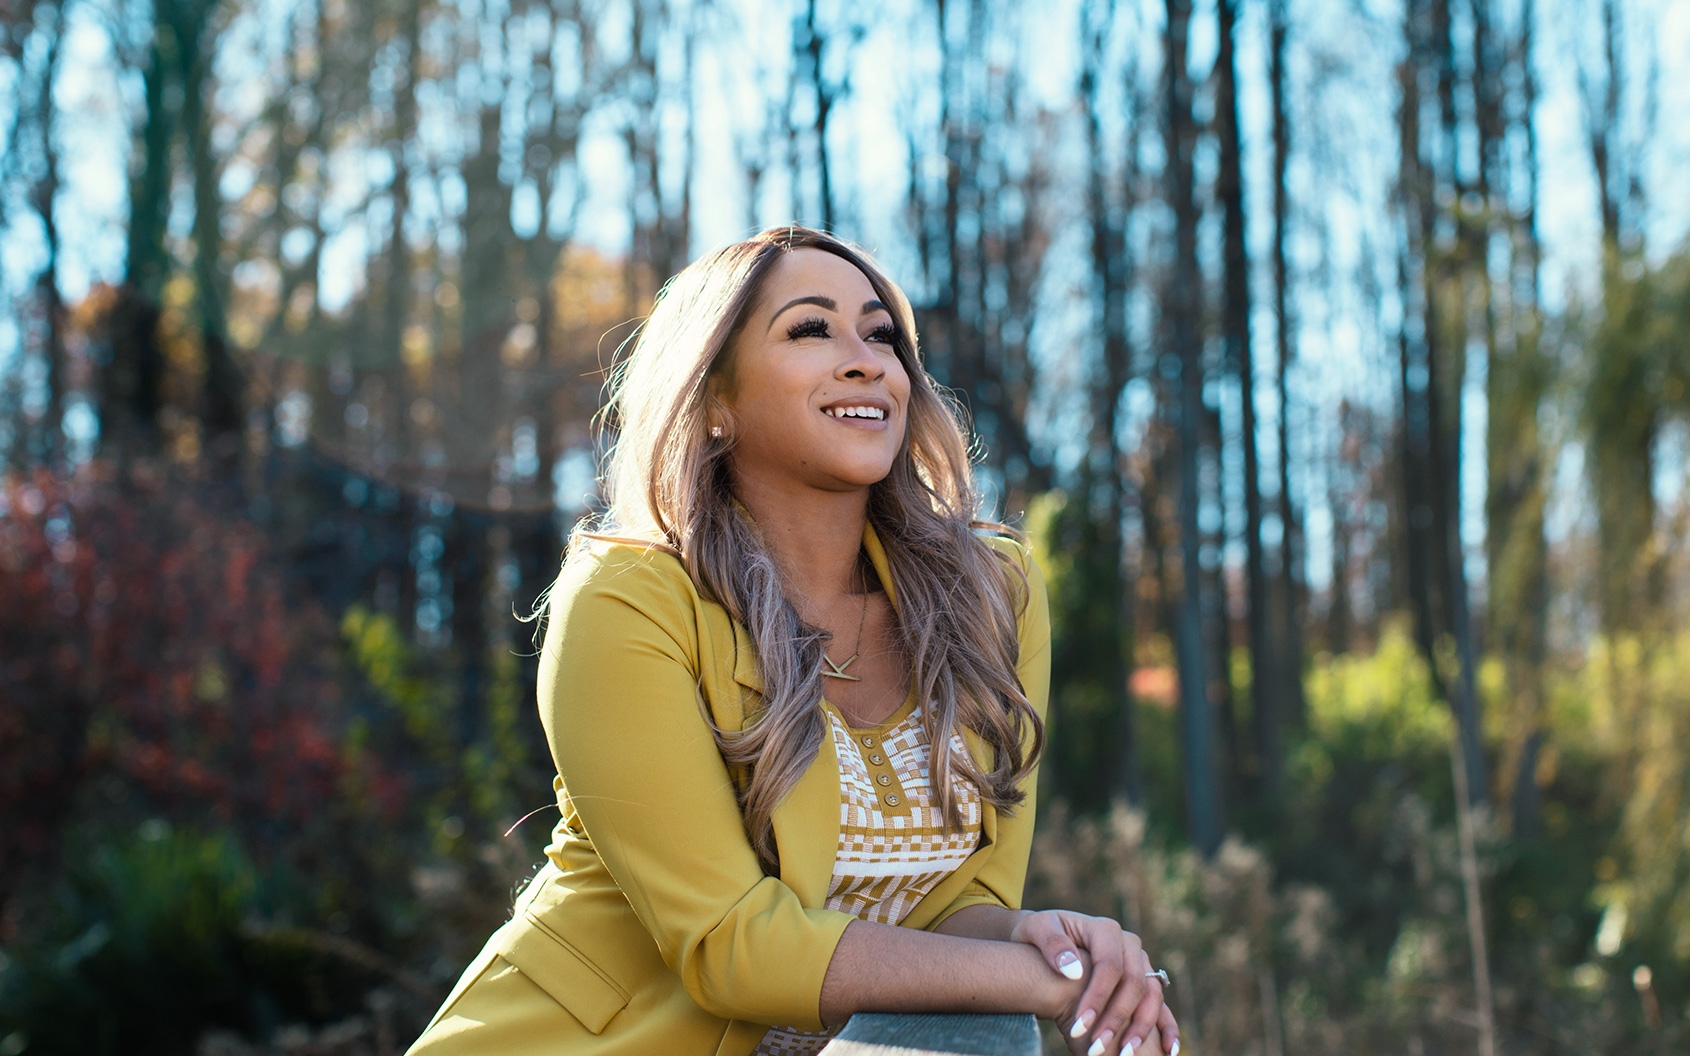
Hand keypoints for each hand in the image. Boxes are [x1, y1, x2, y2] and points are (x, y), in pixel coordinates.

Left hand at [1009, 910, 1180, 1055]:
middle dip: (1116, 1019)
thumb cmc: (1038, 934)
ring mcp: (1139, 963)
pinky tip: (1169, 1051)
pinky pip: (1160, 1004)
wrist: (1047, 936)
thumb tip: (1074, 970)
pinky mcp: (1143, 981)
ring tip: (1124, 1055)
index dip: (1097, 999)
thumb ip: (1052, 944)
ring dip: (1140, 1028)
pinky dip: (1167, 1027)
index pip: (1109, 967)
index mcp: (1105, 930)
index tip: (1077, 1028)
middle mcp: (1129, 945)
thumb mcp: (1036, 929)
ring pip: (1151, 996)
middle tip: (1094, 1049)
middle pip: (1134, 984)